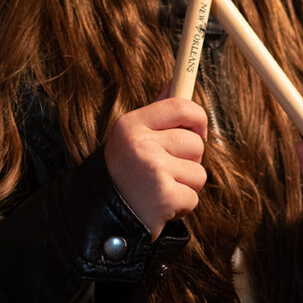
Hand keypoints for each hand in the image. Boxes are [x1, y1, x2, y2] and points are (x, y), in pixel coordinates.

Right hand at [104, 97, 207, 238]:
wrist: (103, 220)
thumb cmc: (123, 176)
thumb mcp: (131, 139)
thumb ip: (157, 113)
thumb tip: (176, 82)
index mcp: (131, 124)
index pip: (180, 106)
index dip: (197, 117)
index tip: (199, 130)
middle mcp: (141, 143)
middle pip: (195, 143)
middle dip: (188, 161)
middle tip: (165, 172)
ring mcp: (153, 170)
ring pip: (199, 172)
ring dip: (185, 186)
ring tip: (160, 190)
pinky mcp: (164, 196)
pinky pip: (193, 197)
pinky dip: (181, 206)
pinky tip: (161, 207)